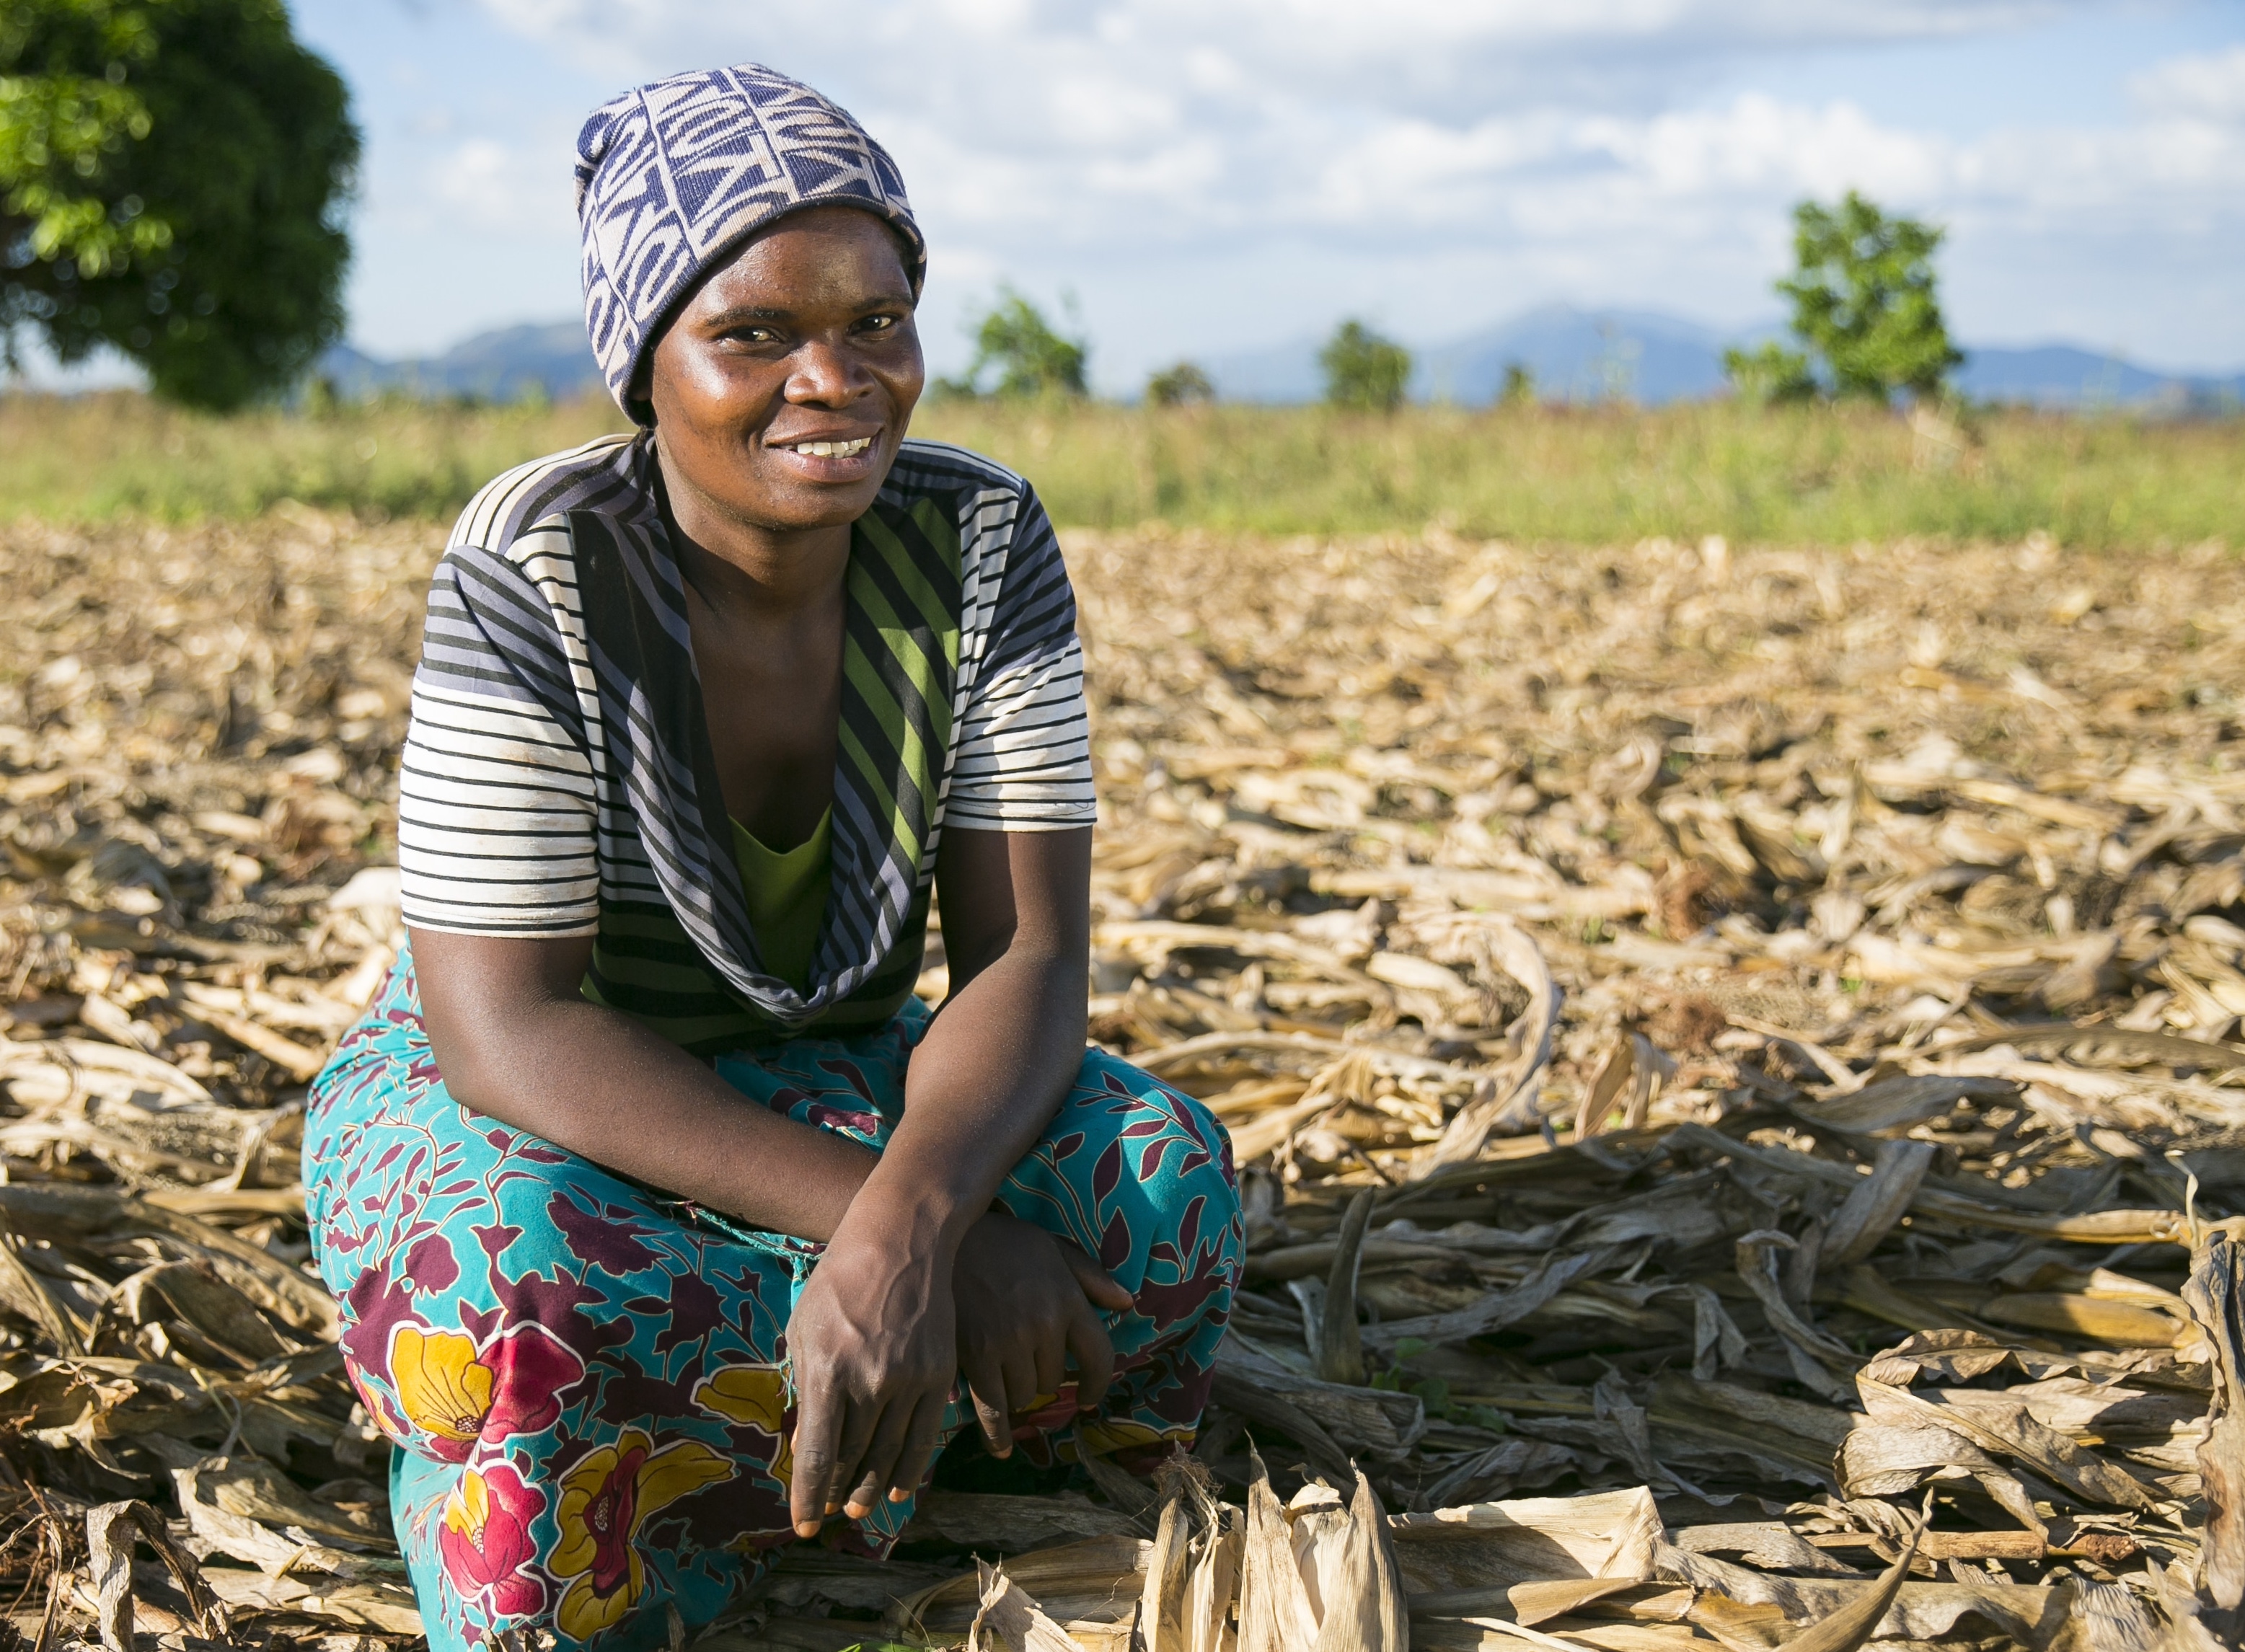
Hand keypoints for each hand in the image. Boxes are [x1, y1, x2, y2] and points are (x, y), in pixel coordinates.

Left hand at [783, 1228, 956, 1536]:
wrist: (900, 1241)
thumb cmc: (839, 1282)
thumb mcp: (804, 1329)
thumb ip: (805, 1388)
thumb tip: (808, 1444)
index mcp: (827, 1370)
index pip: (818, 1453)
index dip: (808, 1496)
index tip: (803, 1525)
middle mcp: (869, 1381)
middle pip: (853, 1458)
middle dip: (837, 1492)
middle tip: (828, 1514)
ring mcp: (908, 1379)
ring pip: (890, 1452)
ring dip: (873, 1487)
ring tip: (860, 1508)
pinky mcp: (938, 1374)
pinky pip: (925, 1435)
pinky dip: (912, 1467)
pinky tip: (902, 1488)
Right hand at [952, 1211, 1131, 1457]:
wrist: (944, 1239)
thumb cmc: (1002, 1242)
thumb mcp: (1052, 1248)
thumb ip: (1091, 1277)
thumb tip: (1127, 1304)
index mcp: (1067, 1300)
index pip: (1098, 1356)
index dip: (1098, 1383)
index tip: (1089, 1397)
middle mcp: (1043, 1326)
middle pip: (1054, 1380)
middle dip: (1044, 1376)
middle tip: (1025, 1361)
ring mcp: (1009, 1344)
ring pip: (1025, 1395)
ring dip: (1018, 1392)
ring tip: (1003, 1373)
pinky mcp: (976, 1358)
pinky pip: (993, 1410)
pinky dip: (998, 1434)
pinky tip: (1002, 1448)